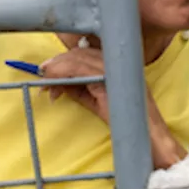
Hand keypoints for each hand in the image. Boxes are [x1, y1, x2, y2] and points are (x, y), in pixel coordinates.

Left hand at [39, 45, 183, 166]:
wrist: (147, 136)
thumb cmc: (126, 121)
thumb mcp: (95, 101)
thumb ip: (78, 89)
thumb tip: (55, 83)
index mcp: (117, 63)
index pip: (86, 52)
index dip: (64, 59)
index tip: (47, 69)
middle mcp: (119, 61)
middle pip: (80, 52)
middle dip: (57, 63)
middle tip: (41, 74)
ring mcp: (118, 68)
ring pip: (79, 58)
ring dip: (57, 68)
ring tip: (44, 81)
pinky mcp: (113, 79)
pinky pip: (83, 70)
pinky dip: (65, 74)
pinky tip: (53, 85)